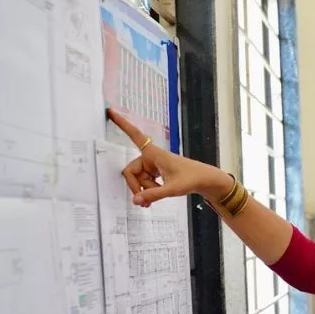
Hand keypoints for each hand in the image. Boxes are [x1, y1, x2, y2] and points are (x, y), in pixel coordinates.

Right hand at [106, 108, 229, 205]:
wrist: (205, 180)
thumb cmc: (191, 178)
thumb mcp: (172, 189)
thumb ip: (153, 195)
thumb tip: (136, 200)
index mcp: (153, 153)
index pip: (134, 135)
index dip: (121, 124)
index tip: (110, 111)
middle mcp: (150, 157)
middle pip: (131, 171)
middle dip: (136, 186)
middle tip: (143, 202)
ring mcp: (152, 165)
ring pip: (138, 180)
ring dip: (145, 190)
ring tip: (157, 198)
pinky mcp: (155, 172)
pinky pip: (144, 182)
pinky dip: (147, 191)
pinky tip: (150, 201)